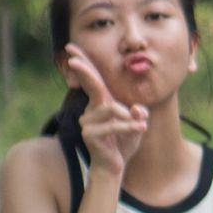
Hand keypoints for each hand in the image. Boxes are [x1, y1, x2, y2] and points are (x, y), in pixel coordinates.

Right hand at [59, 47, 149, 181]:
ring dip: (128, 117)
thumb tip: (137, 109)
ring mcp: (88, 122)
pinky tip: (141, 128)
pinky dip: (130, 126)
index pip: (92, 79)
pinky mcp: (90, 135)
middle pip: (91, 85)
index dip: (83, 62)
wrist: (116, 165)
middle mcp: (92, 109)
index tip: (71, 47)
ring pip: (110, 107)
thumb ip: (138, 113)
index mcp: (101, 102)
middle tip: (73, 60)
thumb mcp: (137, 123)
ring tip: (140, 124)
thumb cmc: (125, 141)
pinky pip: (113, 125)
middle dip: (84, 70)